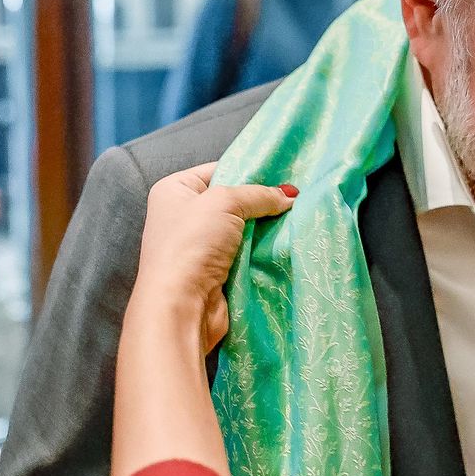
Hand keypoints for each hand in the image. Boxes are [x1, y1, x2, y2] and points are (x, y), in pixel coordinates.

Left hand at [130, 163, 295, 351]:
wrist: (181, 305)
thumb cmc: (192, 244)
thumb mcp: (226, 202)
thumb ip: (260, 194)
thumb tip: (289, 196)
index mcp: (174, 190)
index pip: (219, 170)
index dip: (251, 170)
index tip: (285, 173)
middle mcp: (184, 215)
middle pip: (235, 199)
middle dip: (263, 200)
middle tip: (297, 196)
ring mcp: (201, 244)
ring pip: (245, 227)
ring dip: (267, 226)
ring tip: (299, 216)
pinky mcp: (218, 269)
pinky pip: (248, 251)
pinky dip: (265, 248)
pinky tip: (288, 240)